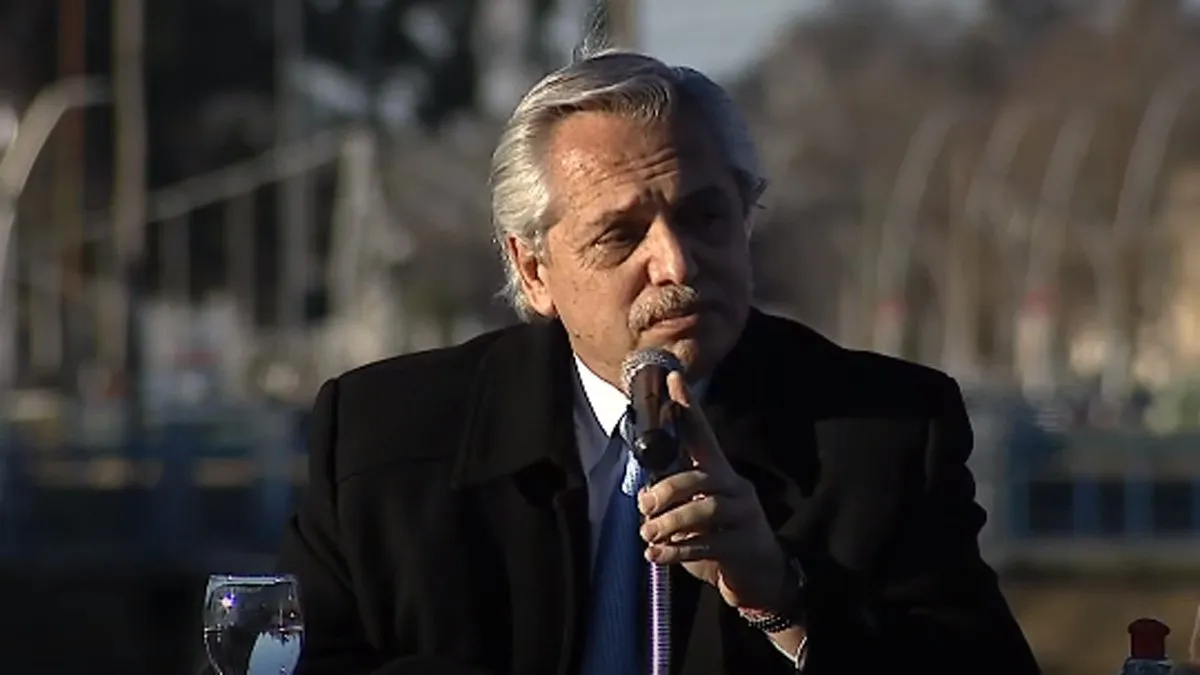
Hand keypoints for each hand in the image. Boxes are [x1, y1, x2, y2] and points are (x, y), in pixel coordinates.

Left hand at [636, 372, 787, 610]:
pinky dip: (674, 551)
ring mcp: (744, 515)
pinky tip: (655, 556)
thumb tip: (644, 496)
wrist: (758, 578)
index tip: (672, 377)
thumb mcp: (694, 515)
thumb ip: (673, 500)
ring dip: (668, 522)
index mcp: (720, 473)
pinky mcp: (744, 545)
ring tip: (647, 535)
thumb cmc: (719, 539)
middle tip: (643, 507)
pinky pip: (706, 544)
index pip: (703, 435)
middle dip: (665, 490)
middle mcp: (735, 487)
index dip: (688, 407)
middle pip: (698, 477)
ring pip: (703, 509)